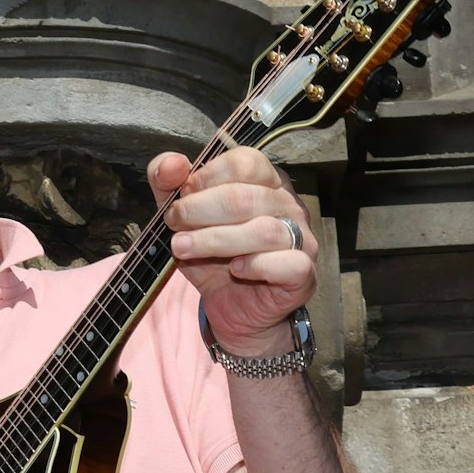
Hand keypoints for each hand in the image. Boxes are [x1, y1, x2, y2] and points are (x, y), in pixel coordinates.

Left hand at [151, 146, 316, 356]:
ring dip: (215, 239)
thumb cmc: (213, 257)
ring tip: (183, 248)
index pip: (246, 161)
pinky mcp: (303, 273)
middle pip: (246, 197)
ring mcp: (302, 238)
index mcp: (266, 181)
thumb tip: (171, 163)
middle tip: (173, 223)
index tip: (181, 195)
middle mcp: (289, 205)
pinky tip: (235, 269)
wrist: (234, 311)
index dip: (208, 176)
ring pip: (264, 230)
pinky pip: (288, 262)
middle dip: (200, 209)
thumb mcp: (184, 219)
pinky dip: (257, 264)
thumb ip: (169, 185)